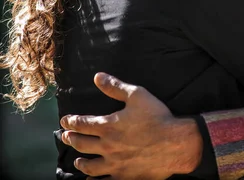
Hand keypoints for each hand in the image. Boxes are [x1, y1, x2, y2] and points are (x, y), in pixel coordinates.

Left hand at [60, 72, 202, 179]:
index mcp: (108, 126)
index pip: (82, 124)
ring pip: (90, 166)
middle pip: (82, 144)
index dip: (71, 121)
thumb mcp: (137, 95)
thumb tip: (97, 76)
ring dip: (80, 161)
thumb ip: (115, 86)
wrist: (175, 144)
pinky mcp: (124, 176)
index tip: (64, 121)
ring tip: (76, 159)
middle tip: (65, 136)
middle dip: (71, 139)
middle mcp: (107, 146)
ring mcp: (115, 164)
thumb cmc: (157, 117)